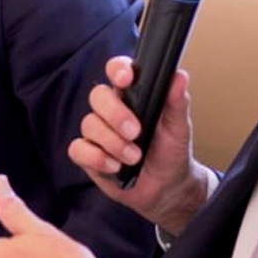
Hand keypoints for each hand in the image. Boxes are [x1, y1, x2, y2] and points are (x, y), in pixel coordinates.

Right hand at [69, 56, 214, 236]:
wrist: (166, 188)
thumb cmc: (170, 152)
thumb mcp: (178, 127)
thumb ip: (177, 102)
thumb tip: (179, 76)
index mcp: (133, 96)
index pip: (117, 70)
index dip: (117, 69)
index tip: (126, 78)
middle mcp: (111, 111)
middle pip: (98, 96)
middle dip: (115, 114)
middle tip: (136, 132)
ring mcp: (97, 133)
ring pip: (89, 124)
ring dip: (113, 142)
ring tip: (134, 158)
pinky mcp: (88, 155)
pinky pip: (78, 149)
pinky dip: (96, 159)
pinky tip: (115, 167)